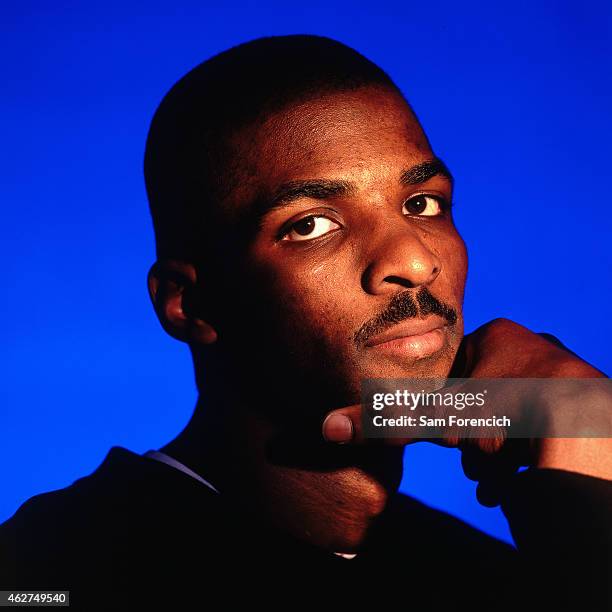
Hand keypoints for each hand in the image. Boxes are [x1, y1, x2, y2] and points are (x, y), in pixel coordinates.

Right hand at [322, 318, 611, 504]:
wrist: (580, 428)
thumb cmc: (503, 411)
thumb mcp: (435, 418)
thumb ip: (381, 423)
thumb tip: (327, 427)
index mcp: (497, 336)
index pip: (455, 374)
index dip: (445, 409)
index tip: (449, 432)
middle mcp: (533, 348)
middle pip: (483, 397)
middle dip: (471, 434)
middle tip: (471, 453)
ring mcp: (562, 375)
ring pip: (512, 416)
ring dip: (496, 450)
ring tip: (492, 473)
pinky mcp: (583, 405)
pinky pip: (544, 429)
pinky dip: (525, 457)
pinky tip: (513, 481)